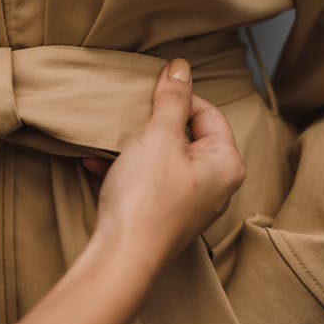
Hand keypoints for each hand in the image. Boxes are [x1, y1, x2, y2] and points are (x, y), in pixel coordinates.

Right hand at [84, 58, 244, 267]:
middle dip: (153, 123)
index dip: (177, 96)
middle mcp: (216, 185)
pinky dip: (127, 168)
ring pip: (164, 157)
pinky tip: (98, 164)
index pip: (208, 112)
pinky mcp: (165, 215)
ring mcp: (191, 203)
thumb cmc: (146, 197)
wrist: (121, 257)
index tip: (149, 89)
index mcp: (226, 163)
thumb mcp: (158, 136)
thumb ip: (172, 99)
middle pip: (186, 135)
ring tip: (111, 140)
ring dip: (135, 145)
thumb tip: (181, 66)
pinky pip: (149, 180)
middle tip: (129, 116)